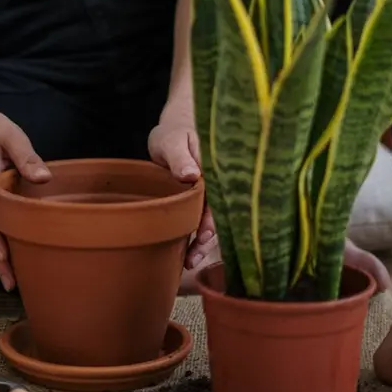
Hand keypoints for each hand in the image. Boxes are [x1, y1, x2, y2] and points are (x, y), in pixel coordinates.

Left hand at [148, 100, 216, 268]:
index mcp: (216, 170)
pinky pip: (202, 219)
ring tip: (190, 261)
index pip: (219, 198)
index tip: (203, 236)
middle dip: (208, 237)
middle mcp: (218, 184)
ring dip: (202, 241)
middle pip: (218, 214)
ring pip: (211, 220)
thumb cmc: (174, 132)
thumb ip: (181, 157)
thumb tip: (192, 175)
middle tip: (194, 257)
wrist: (174, 130)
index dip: (212, 219)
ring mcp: (211, 194)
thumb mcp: (173, 140)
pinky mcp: (201, 200)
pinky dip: (196, 235)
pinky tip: (188, 252)